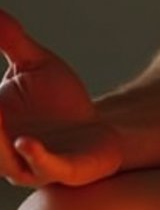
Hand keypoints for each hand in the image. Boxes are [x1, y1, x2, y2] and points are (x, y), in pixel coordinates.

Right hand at [0, 10, 123, 185]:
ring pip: (4, 159)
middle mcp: (3, 150)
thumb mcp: (34, 63)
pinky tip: (25, 142)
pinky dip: (34, 156)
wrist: (99, 129)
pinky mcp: (62, 170)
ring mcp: (31, 164)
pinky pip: (44, 167)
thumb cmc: (60, 101)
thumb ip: (10, 39)